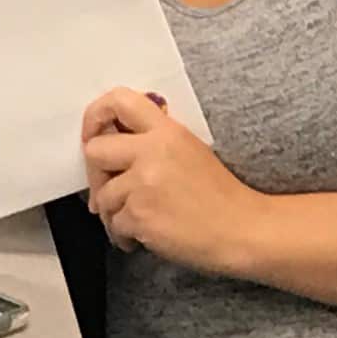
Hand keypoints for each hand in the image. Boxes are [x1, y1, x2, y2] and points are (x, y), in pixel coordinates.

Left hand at [80, 86, 256, 271]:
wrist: (243, 231)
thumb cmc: (220, 197)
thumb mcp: (190, 151)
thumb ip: (153, 142)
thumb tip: (111, 148)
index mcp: (167, 131)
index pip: (119, 100)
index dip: (95, 116)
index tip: (94, 134)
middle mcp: (153, 151)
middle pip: (95, 150)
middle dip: (96, 174)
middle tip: (109, 190)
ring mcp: (145, 184)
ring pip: (102, 195)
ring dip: (112, 213)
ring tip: (135, 220)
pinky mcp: (140, 215)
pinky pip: (114, 223)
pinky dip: (123, 235)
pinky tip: (141, 237)